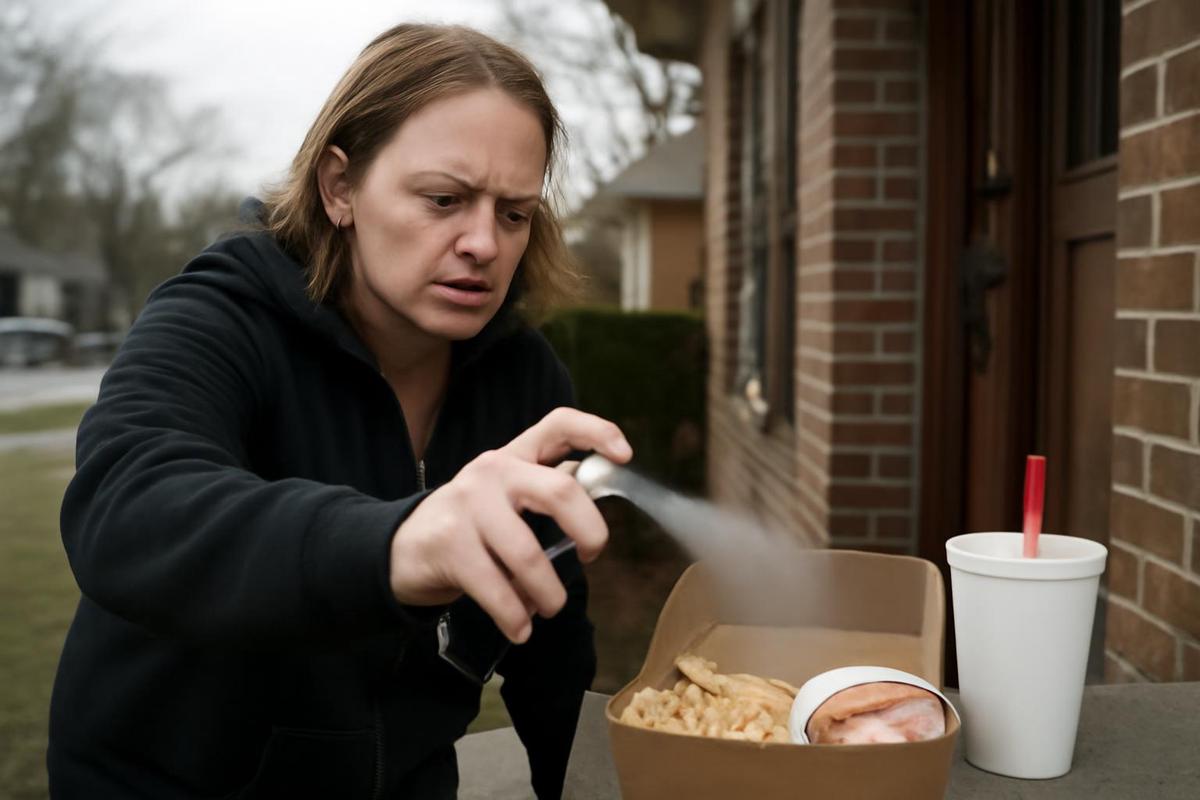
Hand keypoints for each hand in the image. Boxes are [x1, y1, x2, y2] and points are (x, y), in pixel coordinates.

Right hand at [388, 407, 631, 642]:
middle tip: (591, 556)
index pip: (558, 425)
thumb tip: (594, 528)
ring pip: (528, 554)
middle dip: (589, 531)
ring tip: (550, 607)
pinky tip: (520, 628)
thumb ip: (546, 500)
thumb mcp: (506, 499)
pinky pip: (497, 587)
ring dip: (549, 592)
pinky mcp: (450, 543)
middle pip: (559, 491)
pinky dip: (515, 616)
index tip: (624, 456)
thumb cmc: (470, 526)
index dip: (597, 433)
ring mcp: (468, 504)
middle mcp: (493, 471)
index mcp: (515, 456)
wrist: (401, 548)